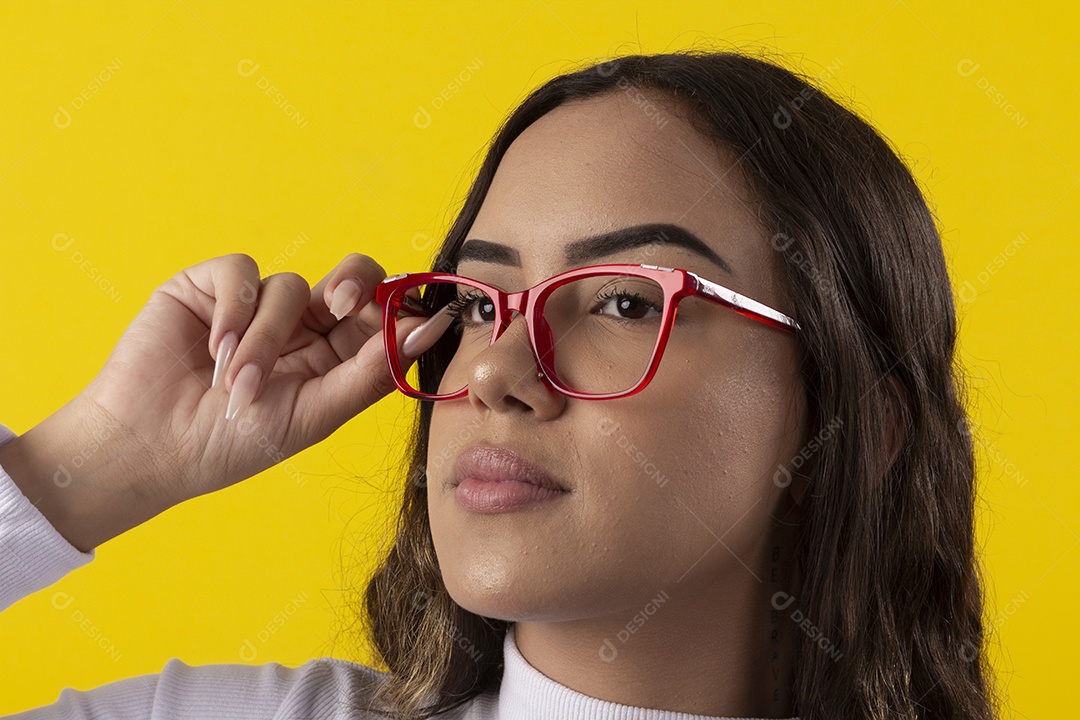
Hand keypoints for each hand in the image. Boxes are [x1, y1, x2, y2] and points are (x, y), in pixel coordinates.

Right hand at [0, 253, 430, 550]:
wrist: (150, 448)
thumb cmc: (234, 444)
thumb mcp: (316, 413)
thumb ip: (373, 371)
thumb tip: (430, 329)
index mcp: (334, 358)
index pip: (380, 315)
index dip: (396, 306)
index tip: (409, 314)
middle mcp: (302, 328)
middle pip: (350, 277)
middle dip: (353, 281)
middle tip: (342, 301)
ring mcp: (256, 307)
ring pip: (290, 286)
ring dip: (265, 338)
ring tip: (236, 385)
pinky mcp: (210, 289)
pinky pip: (241, 271)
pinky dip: (233, 311)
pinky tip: (213, 351)